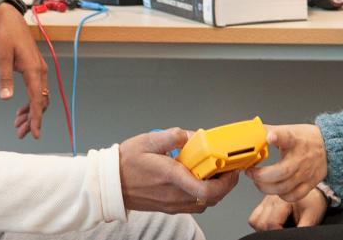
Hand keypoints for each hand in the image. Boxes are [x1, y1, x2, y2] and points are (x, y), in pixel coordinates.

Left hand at [0, 4, 47, 138]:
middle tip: (21, 133)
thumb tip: (6, 98)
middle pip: (41, 101)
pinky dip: (30, 102)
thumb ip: (4, 78)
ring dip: (31, 112)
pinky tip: (20, 109)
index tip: (35, 133)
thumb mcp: (1, 57)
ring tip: (19, 125)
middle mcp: (40, 71)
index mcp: (33, 69)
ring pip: (40, 97)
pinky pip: (37, 90)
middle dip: (32, 119)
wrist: (9, 20)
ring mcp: (38, 70)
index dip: (36, 118)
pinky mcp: (34, 69)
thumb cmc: (6, 36)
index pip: (37, 99)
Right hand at [119, 128, 239, 213]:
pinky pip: (194, 205)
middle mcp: (174, 194)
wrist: (110, 183)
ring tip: (213, 173)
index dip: (226, 181)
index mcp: (172, 176)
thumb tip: (191, 135)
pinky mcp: (169, 207)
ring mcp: (172, 203)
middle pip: (212, 198)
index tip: (231, 169)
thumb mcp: (148, 140)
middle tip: (227, 168)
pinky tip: (197, 181)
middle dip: (225, 184)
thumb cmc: (126, 163)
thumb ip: (173, 136)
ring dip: (215, 190)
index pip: (207, 189)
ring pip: (205, 203)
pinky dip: (203, 195)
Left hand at [246, 124, 326, 201]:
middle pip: (281, 172)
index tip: (269, 136)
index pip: (286, 137)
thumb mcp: (288, 130)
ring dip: (266, 187)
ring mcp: (306, 173)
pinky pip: (293, 196)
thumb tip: (250, 131)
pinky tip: (275, 189)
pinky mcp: (310, 184)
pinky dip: (281, 195)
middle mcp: (301, 158)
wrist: (328, 147)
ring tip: (258, 181)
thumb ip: (268, 130)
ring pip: (284, 187)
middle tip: (250, 172)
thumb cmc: (305, 139)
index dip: (277, 136)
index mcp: (295, 140)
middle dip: (261, 176)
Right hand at [248, 191, 327, 231]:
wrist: (312, 188)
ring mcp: (265, 200)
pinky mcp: (263, 203)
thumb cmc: (312, 202)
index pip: (271, 223)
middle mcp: (271, 199)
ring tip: (278, 228)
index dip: (278, 233)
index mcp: (282, 200)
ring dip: (264, 228)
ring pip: (255, 220)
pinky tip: (272, 224)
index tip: (287, 234)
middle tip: (284, 231)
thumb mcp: (312, 216)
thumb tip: (295, 237)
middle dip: (271, 232)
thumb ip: (303, 228)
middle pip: (260, 223)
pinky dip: (260, 223)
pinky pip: (254, 217)